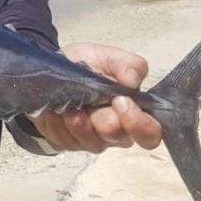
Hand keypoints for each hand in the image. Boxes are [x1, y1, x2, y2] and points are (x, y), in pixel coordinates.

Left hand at [28, 43, 162, 152]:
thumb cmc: (86, 66)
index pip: (150, 133)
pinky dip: (62, 121)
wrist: (50, 73)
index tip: (120, 101)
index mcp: (135, 111)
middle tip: (93, 101)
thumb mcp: (108, 57)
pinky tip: (59, 109)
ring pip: (92, 140)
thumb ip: (129, 65)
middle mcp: (118, 131)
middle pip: (119, 137)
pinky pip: (68, 139)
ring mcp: (94, 140)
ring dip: (80, 119)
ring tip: (72, 102)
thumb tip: (134, 80)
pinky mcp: (71, 143)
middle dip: (104, 119)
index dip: (139, 123)